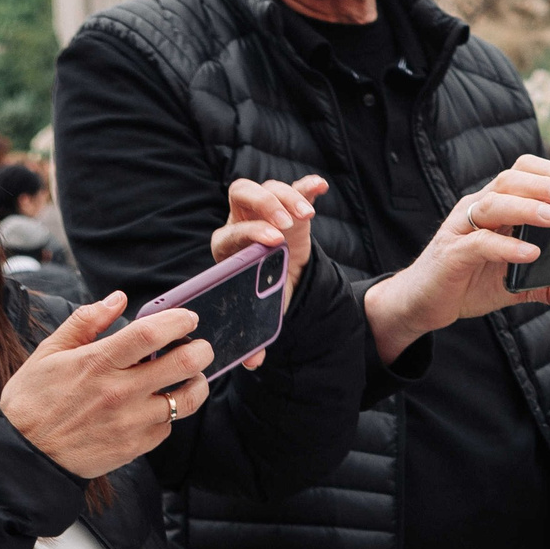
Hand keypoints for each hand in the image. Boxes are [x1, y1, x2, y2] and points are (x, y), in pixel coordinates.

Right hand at [0, 293, 213, 478]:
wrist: (23, 454)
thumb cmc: (33, 400)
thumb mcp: (49, 353)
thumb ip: (85, 322)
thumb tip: (117, 299)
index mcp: (97, 363)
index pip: (150, 334)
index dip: (178, 321)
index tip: (189, 318)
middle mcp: (119, 392)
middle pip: (183, 364)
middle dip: (201, 350)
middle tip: (200, 347)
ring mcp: (131, 421)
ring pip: (187, 399)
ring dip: (197, 383)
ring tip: (192, 376)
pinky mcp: (136, 446)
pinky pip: (168, 426)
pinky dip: (169, 413)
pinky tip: (157, 405)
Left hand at [213, 175, 326, 369]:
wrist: (279, 275)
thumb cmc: (265, 291)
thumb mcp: (262, 308)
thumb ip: (257, 330)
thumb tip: (253, 363)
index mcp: (229, 247)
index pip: (232, 232)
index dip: (251, 234)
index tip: (273, 242)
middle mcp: (242, 220)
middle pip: (242, 193)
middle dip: (264, 204)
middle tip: (286, 223)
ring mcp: (264, 208)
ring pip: (268, 187)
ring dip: (287, 196)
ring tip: (307, 214)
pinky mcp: (288, 202)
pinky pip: (294, 186)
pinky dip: (306, 185)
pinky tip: (320, 186)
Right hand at [362, 155, 549, 361]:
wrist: (423, 303)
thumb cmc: (468, 282)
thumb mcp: (515, 284)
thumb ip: (546, 286)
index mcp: (495, 207)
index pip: (522, 173)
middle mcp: (478, 210)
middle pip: (510, 181)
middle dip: (544, 184)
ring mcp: (462, 229)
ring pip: (494, 204)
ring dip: (527, 208)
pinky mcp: (452, 254)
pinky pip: (480, 243)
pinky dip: (506, 246)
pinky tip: (528, 253)